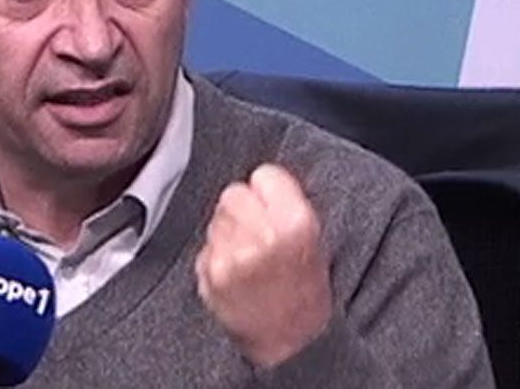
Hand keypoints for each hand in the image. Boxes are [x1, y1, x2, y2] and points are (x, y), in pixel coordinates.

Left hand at [194, 163, 332, 367]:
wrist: (292, 344)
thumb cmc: (305, 294)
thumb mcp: (314, 242)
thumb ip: (286, 205)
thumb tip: (258, 179)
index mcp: (296, 223)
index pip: (264, 175)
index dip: (267, 191)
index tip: (272, 205)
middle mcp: (262, 236)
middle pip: (234, 193)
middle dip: (243, 209)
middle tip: (259, 235)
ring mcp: (232, 255)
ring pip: (216, 218)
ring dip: (228, 231)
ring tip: (250, 258)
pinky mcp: (210, 274)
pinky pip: (205, 246)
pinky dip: (216, 255)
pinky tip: (235, 274)